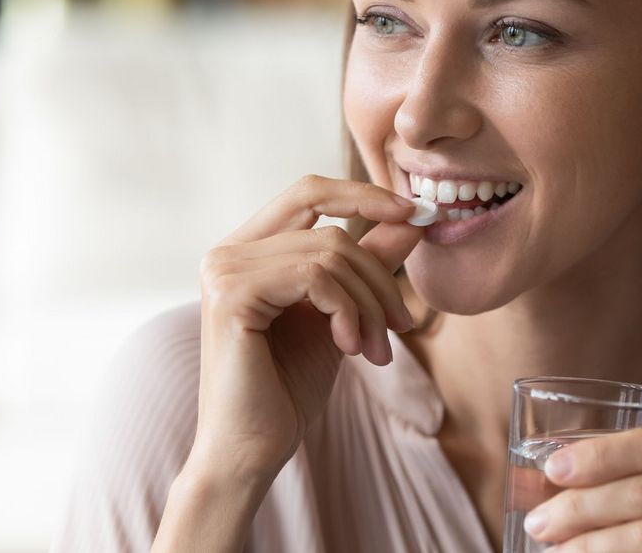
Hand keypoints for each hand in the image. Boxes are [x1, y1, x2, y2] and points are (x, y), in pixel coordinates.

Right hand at [187, 174, 423, 478]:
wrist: (252, 449)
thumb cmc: (288, 387)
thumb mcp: (342, 314)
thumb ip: (368, 264)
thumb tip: (411, 219)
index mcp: (248, 250)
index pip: (309, 192)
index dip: (364, 194)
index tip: (417, 213)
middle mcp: (228, 251)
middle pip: (328, 225)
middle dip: (377, 274)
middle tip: (401, 325)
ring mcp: (224, 270)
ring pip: (329, 254)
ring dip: (369, 304)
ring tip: (376, 349)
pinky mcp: (232, 294)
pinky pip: (315, 277)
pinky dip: (348, 311)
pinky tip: (351, 348)